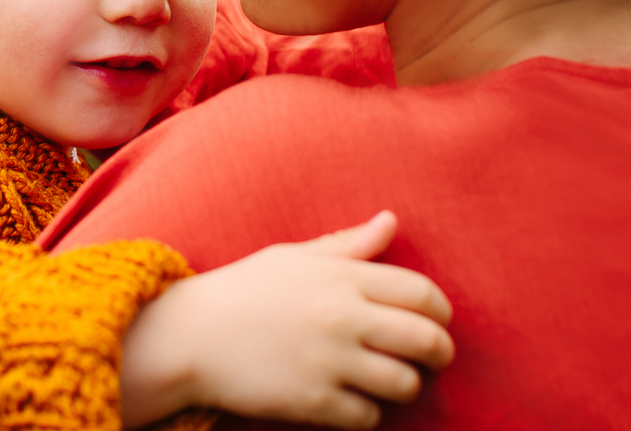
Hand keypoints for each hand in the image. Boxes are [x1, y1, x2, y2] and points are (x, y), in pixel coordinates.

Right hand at [119, 212, 453, 429]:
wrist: (189, 335)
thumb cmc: (244, 290)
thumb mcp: (295, 257)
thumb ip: (348, 244)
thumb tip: (390, 220)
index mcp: (341, 277)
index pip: (422, 293)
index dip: (441, 311)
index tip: (437, 321)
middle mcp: (342, 317)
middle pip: (427, 341)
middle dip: (440, 354)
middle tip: (432, 358)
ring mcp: (329, 361)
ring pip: (405, 384)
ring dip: (406, 385)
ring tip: (391, 380)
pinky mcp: (313, 402)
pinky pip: (368, 417)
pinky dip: (368, 413)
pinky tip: (352, 400)